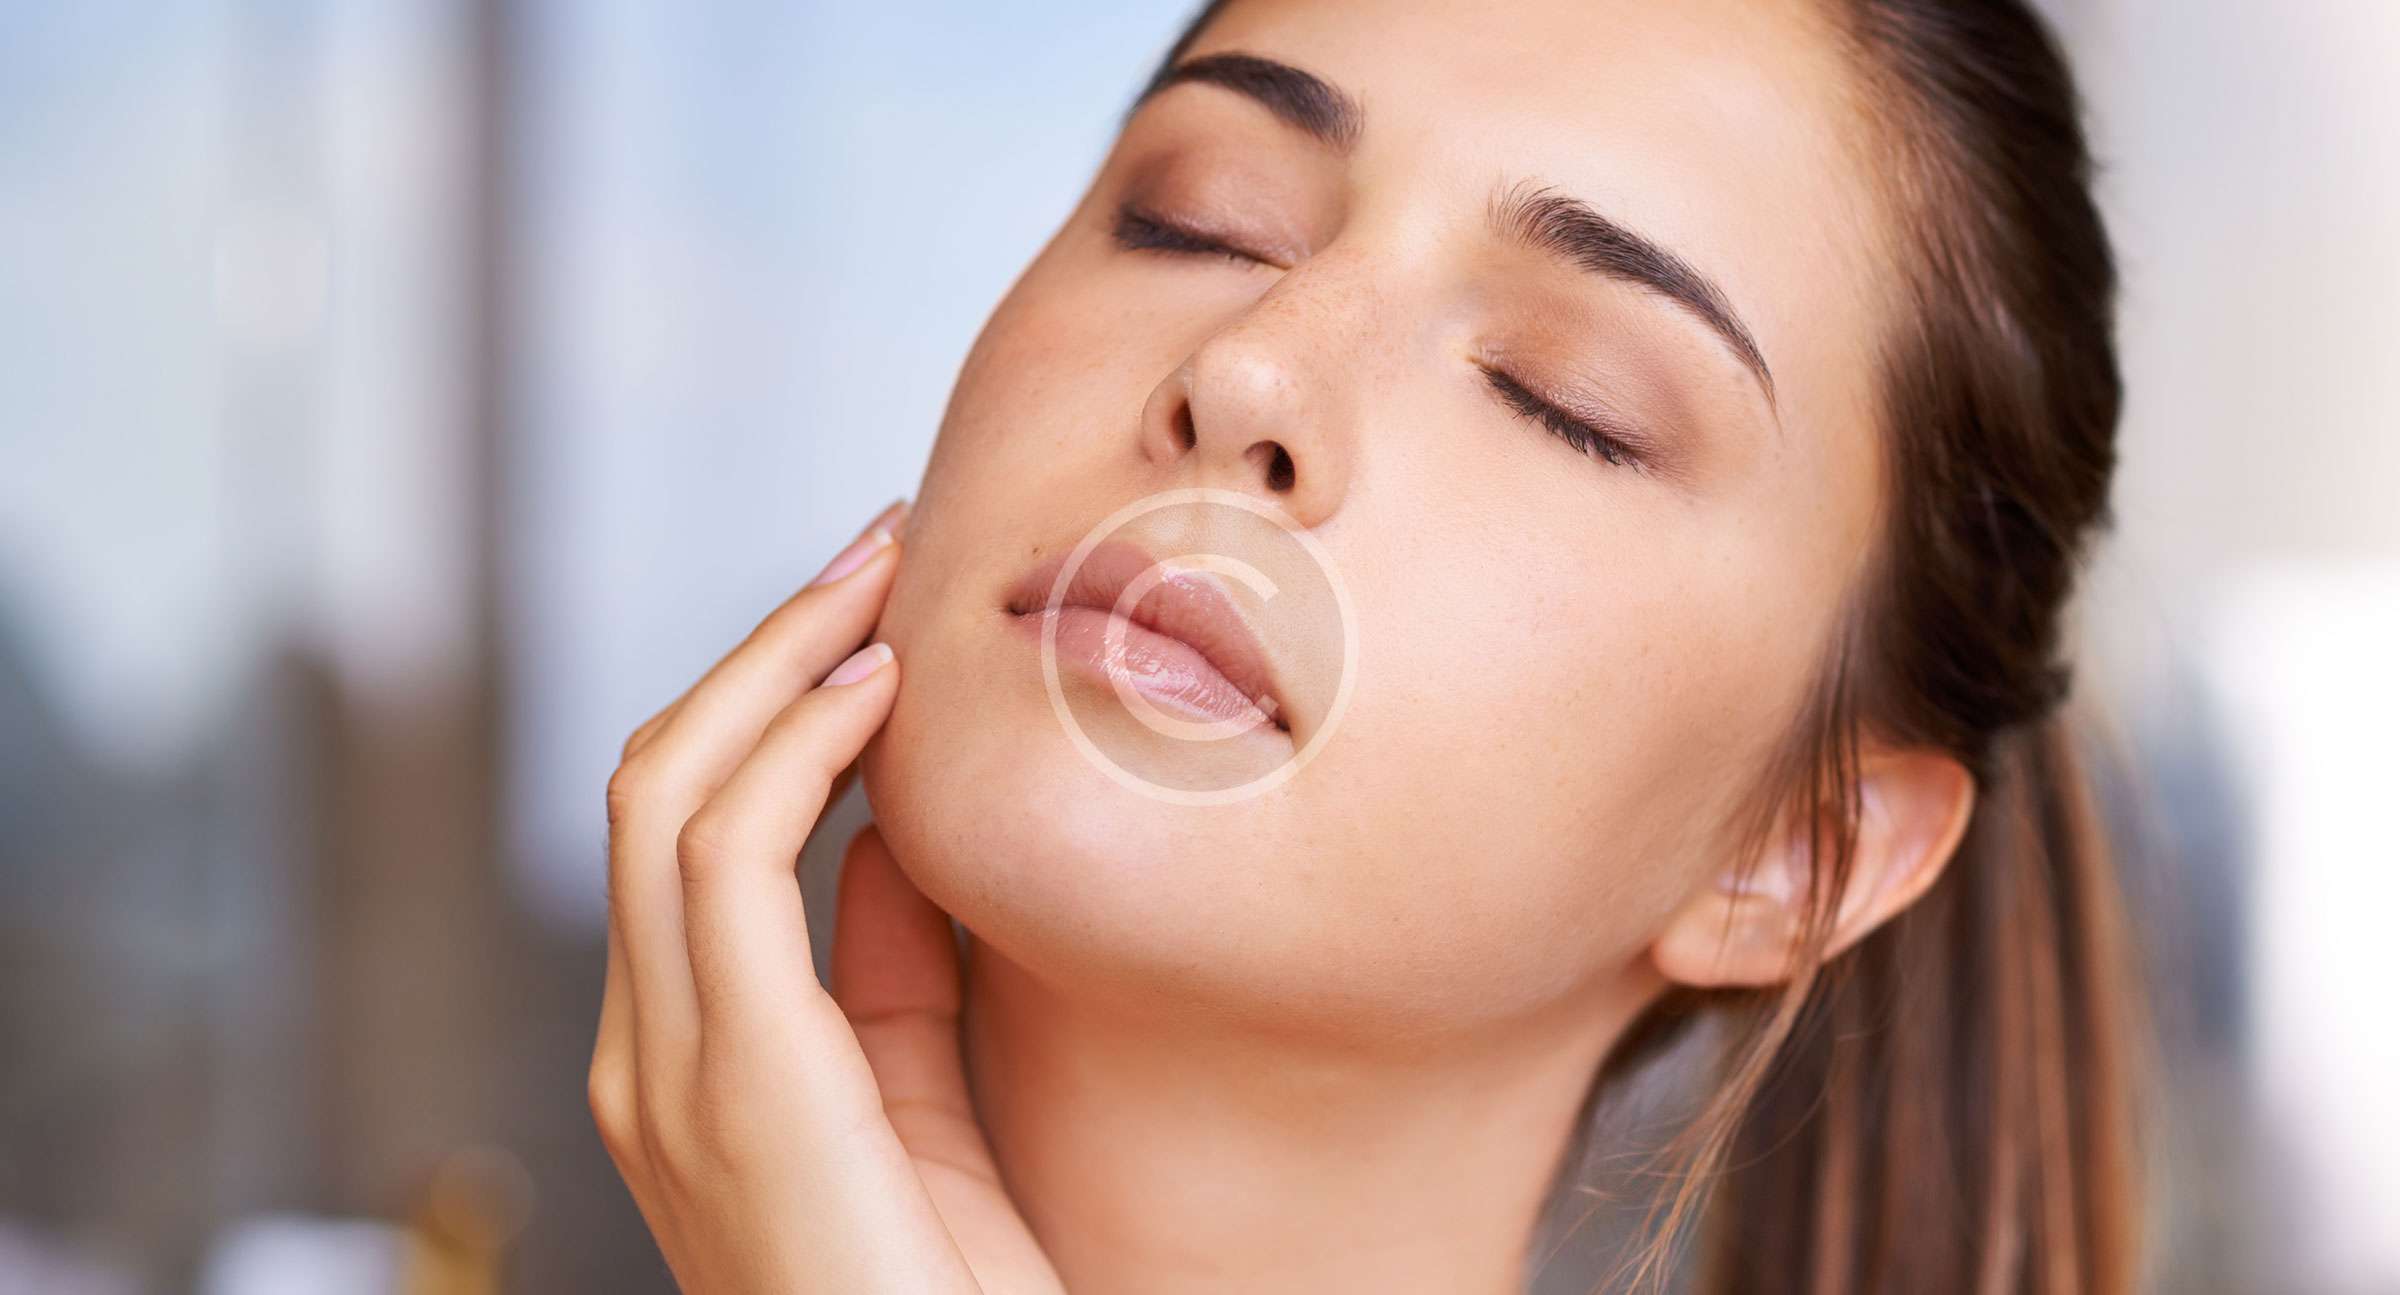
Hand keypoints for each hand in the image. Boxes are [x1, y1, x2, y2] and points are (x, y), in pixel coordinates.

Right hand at [588, 501, 1062, 1293]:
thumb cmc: (954, 1290)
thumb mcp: (920, 1107)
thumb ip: (887, 978)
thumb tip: (893, 841)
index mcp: (687, 1058)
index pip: (689, 831)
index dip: (769, 701)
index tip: (874, 612)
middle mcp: (648, 1056)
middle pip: (657, 788)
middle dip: (765, 648)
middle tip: (878, 547)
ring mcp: (669, 1074)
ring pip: (669, 798)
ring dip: (775, 664)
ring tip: (879, 577)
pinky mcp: (734, 1091)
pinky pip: (727, 869)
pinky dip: (789, 755)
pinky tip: (876, 692)